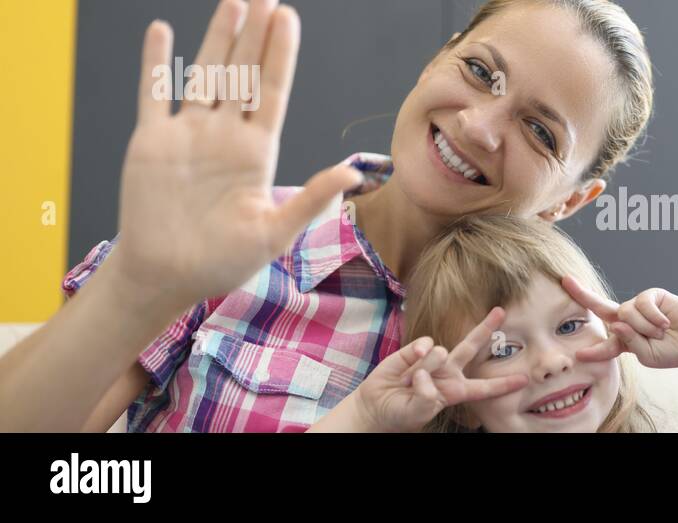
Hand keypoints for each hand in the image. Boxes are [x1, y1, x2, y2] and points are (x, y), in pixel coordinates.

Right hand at [106, 0, 361, 308]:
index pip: (271, 91)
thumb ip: (310, 199)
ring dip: (217, 38)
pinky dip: (156, 65)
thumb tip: (352, 175)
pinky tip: (162, 32)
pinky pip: (154, 94)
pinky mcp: (151, 142)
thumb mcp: (275, 233)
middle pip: (242, 74)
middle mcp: (225, 136)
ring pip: (205, 74)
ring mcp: (188, 135)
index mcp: (256, 152)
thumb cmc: (223, 263)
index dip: (279, 55)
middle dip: (254, 36)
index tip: (287, 18)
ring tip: (233, 3)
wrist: (167, 278)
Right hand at [353, 307, 527, 431]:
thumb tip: (425, 374)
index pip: (484, 387)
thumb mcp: (417, 413)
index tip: (525, 378)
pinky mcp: (415, 350)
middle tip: (501, 311)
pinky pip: (424, 345)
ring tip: (408, 384)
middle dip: (486, 328)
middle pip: (471, 346)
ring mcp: (433, 360)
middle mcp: (448, 372)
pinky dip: (416, 355)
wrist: (375, 406)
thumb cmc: (400, 414)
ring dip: (423, 370)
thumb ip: (426, 398)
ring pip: (441, 353)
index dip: (504, 384)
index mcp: (455, 392)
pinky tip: (406, 367)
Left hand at [560, 276, 677, 372]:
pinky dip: (653, 317)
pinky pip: (642, 305)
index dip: (594, 350)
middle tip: (565, 281)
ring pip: (626, 313)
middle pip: (600, 306)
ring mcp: (638, 306)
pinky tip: (665, 323)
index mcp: (624, 337)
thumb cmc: (672, 350)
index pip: (605, 342)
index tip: (578, 355)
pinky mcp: (651, 295)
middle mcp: (627, 318)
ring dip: (645, 328)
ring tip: (661, 333)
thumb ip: (630, 343)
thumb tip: (616, 323)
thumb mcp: (647, 356)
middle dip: (582, 294)